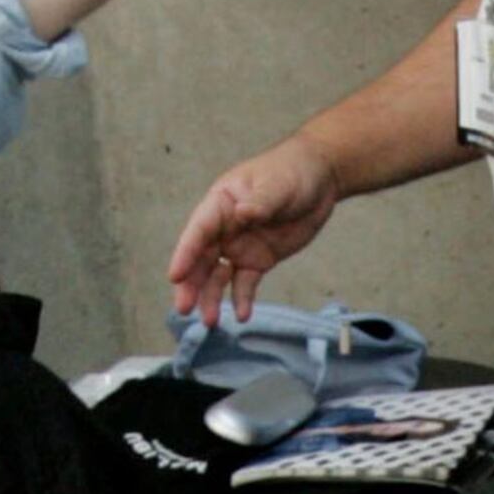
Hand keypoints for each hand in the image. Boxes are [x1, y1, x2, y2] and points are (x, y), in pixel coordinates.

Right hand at [167, 137, 341, 323]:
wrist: (319, 179)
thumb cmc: (292, 172)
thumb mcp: (277, 185)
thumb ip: (260, 202)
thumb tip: (241, 214)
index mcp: (221, 203)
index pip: (198, 230)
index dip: (185, 254)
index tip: (174, 276)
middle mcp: (223, 228)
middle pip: (201, 260)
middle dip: (191, 285)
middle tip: (183, 309)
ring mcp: (239, 246)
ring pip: (218, 276)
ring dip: (212, 298)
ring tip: (211, 322)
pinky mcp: (258, 260)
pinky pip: (245, 284)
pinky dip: (242, 299)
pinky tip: (243, 315)